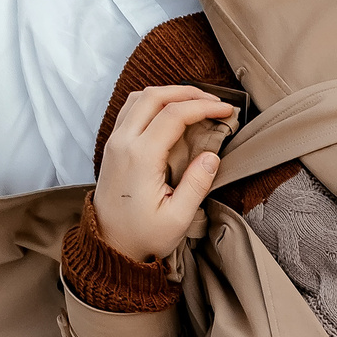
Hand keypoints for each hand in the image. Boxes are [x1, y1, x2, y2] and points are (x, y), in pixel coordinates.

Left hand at [92, 84, 236, 263]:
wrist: (110, 245)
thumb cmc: (143, 235)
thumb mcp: (177, 218)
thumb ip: (197, 184)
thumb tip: (212, 155)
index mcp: (141, 157)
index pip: (174, 115)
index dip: (204, 107)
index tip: (226, 111)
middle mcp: (124, 143)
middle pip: (155, 96)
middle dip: (188, 92)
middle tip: (214, 100)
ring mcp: (115, 142)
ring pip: (140, 98)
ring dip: (169, 93)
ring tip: (195, 102)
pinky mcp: (113, 146)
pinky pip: (131, 110)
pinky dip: (153, 102)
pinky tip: (171, 111)